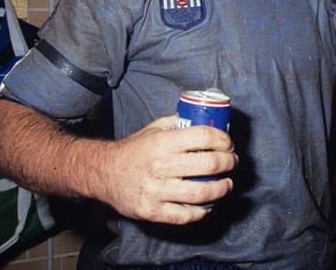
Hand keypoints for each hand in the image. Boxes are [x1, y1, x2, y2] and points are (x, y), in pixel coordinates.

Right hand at [100, 115, 237, 224]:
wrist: (103, 173)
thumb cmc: (133, 150)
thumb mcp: (154, 129)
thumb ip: (178, 123)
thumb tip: (206, 119)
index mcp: (162, 142)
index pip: (204, 136)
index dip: (223, 140)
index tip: (228, 144)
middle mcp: (160, 165)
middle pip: (209, 164)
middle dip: (228, 163)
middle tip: (232, 162)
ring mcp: (156, 191)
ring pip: (201, 193)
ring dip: (222, 188)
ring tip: (227, 184)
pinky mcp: (152, 212)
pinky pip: (185, 216)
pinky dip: (203, 211)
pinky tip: (209, 204)